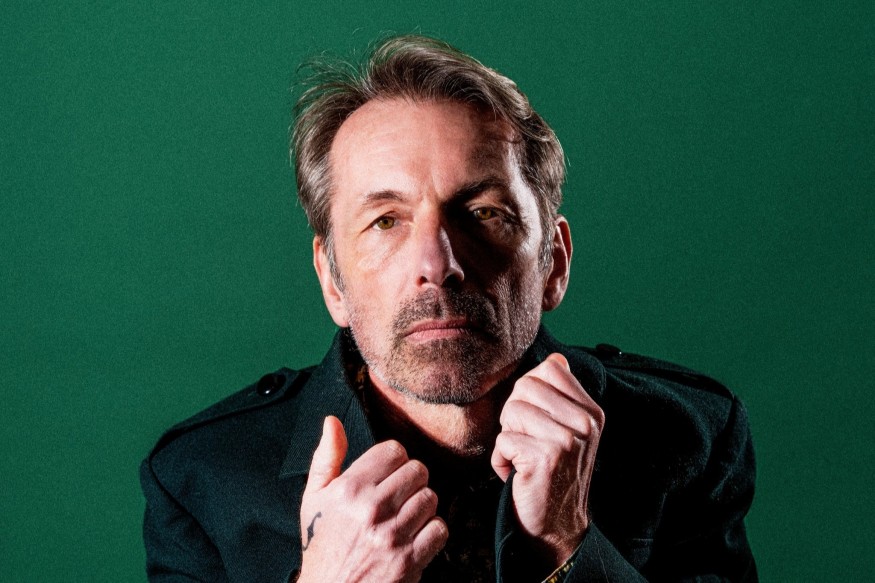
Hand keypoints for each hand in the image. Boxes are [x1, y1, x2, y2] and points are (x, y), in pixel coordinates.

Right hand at [297, 416, 447, 582]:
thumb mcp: (314, 499)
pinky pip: (440, 529)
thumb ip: (326, 457)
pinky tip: (415, 537)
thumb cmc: (321, 545)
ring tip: (405, 517)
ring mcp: (392, 536)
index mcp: (349, 489)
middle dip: (411, 481)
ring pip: (431, 498)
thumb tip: (332, 421)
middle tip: (399, 496)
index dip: (394, 461)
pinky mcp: (409, 561)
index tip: (388, 475)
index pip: (394, 450)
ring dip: (422, 507)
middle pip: (417, 470)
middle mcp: (371, 509)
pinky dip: (432, 533)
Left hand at [491, 353, 604, 566]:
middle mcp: (585, 423)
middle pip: (525, 386)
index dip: (530, 393)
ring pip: (511, 411)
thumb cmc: (553, 475)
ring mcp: (568, 440)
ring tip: (525, 460)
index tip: (537, 422)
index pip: (550, 368)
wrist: (558, 526)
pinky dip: (501, 460)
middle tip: (529, 444)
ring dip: (507, 439)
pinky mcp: (546, 457)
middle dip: (515, 415)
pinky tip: (519, 475)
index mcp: (591, 411)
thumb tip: (556, 357)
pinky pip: (503, 440)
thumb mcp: (566, 431)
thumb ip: (559, 394)